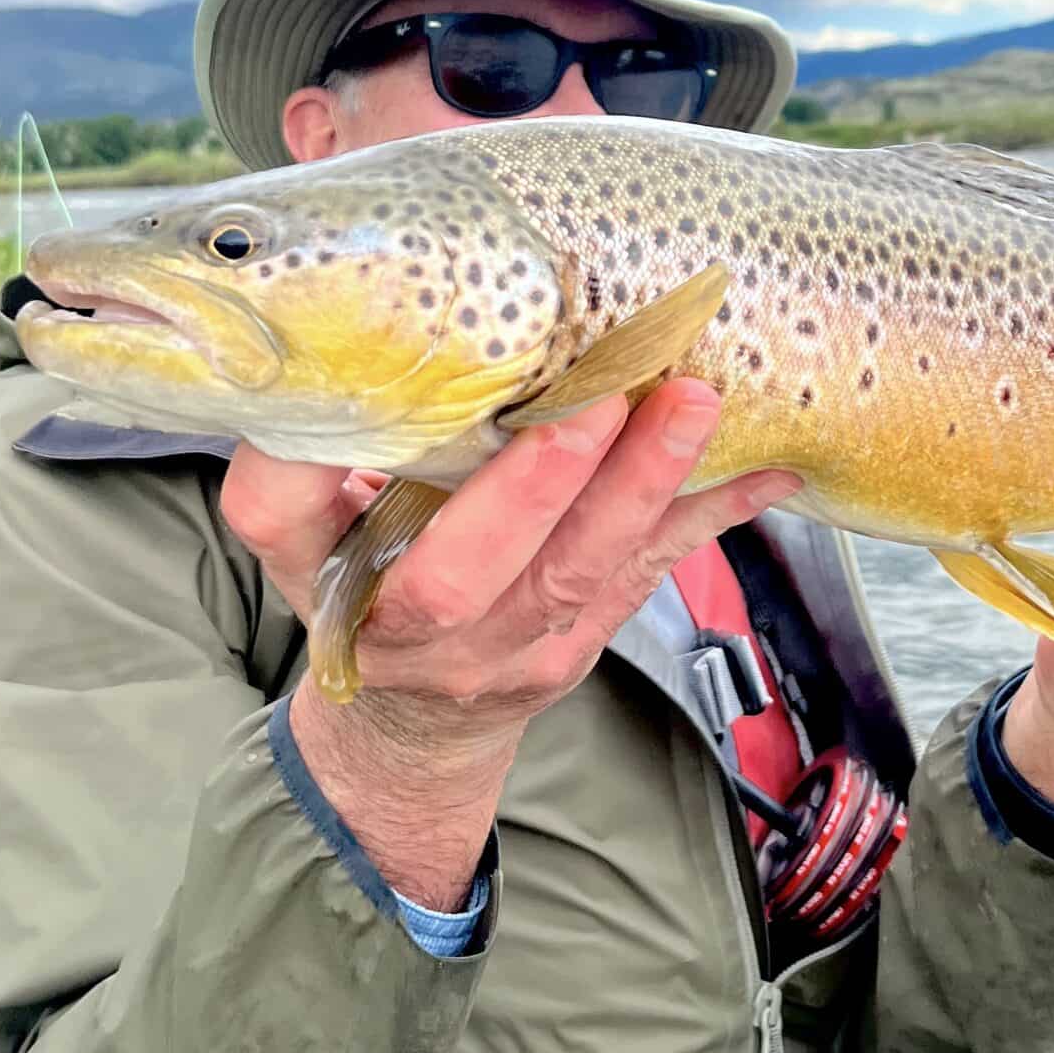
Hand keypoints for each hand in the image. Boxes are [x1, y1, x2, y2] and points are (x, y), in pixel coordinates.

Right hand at [222, 383, 797, 905]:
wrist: (413, 726)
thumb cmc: (366, 586)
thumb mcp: (318, 534)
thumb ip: (340, 456)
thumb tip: (390, 326)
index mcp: (319, 575)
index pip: (283, 521)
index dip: (304, 466)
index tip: (351, 389)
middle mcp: (401, 628)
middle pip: (457, 574)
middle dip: (534, 485)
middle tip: (596, 396)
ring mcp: (498, 653)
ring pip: (573, 574)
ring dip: (640, 483)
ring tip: (692, 402)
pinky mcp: (574, 650)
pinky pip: (647, 574)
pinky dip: (710, 513)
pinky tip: (770, 467)